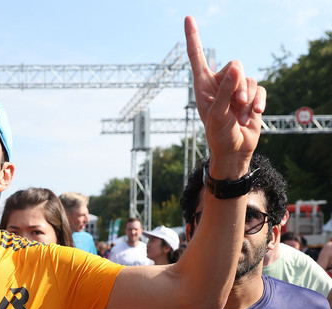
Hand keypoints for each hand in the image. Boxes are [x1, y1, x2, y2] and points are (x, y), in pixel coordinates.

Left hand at [184, 16, 265, 176]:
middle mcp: (219, 83)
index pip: (197, 56)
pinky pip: (261, 89)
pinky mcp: (252, 97)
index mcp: (202, 84)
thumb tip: (235, 68)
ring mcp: (236, 89)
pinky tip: (255, 115)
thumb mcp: (218, 114)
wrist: (234, 150)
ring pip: (250, 78)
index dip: (193, 37)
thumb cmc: (218, 134)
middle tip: (237, 103)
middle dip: (239, 83)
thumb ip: (225, 90)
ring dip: (248, 98)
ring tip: (242, 115)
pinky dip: (259, 102)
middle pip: (235, 65)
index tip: (188, 18)